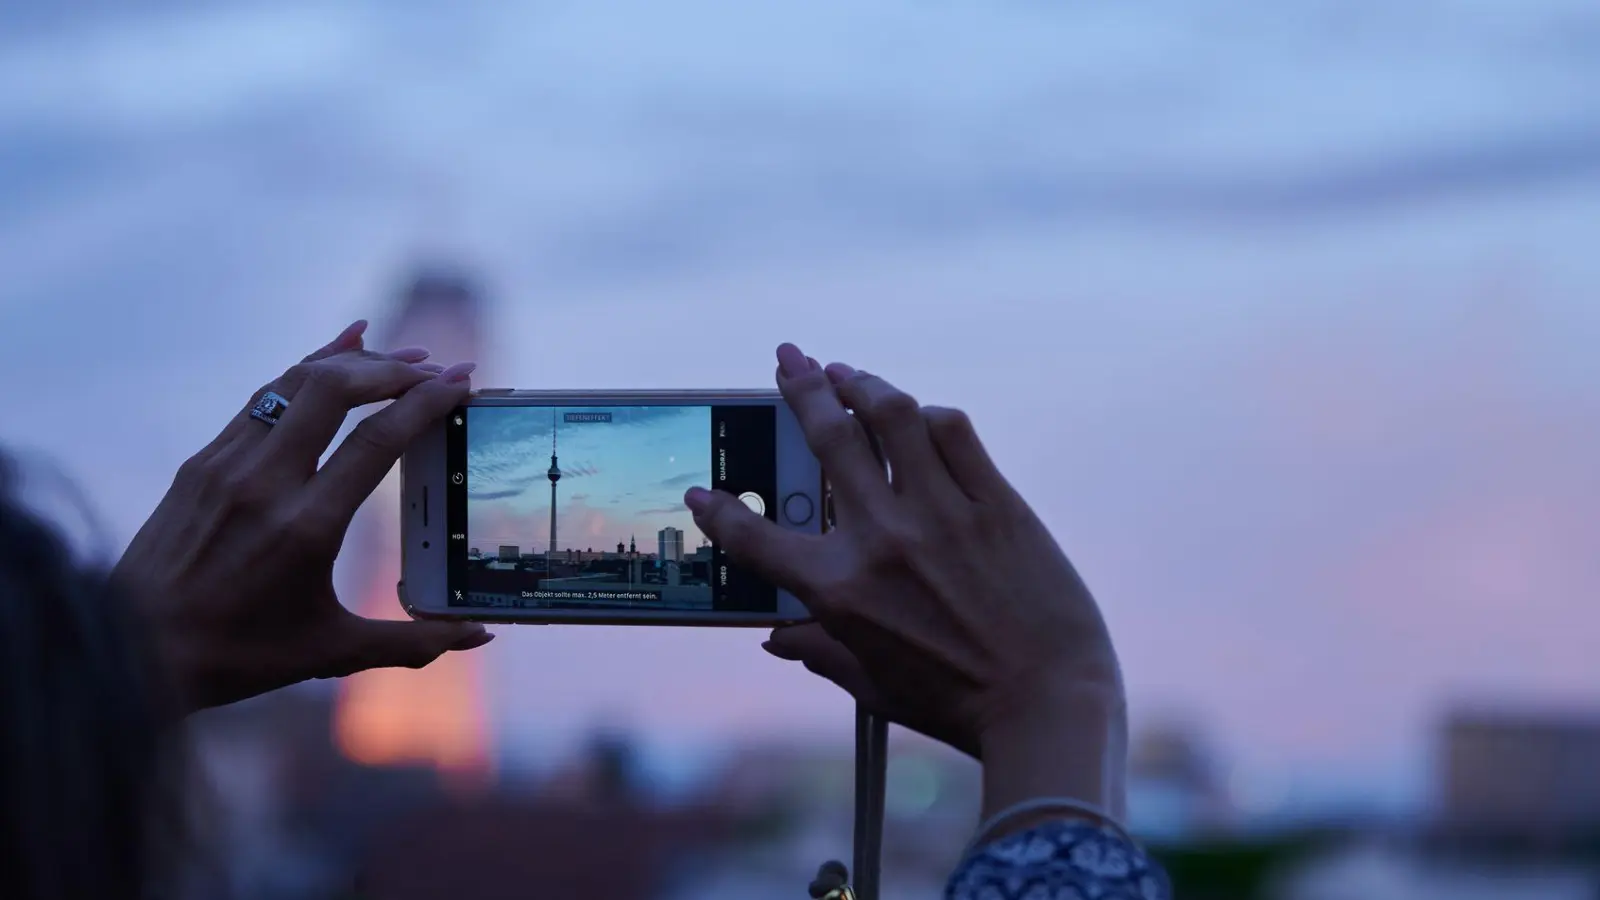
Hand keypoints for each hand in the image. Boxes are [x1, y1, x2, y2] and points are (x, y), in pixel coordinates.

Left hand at [113, 321, 491, 711]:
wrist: (132, 652)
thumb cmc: (239, 655)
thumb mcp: (333, 651)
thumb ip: (413, 642)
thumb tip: (478, 635)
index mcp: (306, 527)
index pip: (377, 440)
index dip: (426, 401)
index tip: (461, 380)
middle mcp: (265, 484)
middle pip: (335, 389)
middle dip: (392, 367)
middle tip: (433, 366)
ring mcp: (227, 465)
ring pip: (295, 382)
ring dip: (350, 361)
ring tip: (395, 354)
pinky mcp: (202, 462)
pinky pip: (262, 398)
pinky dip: (303, 371)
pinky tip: (332, 356)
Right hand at [686, 344, 1126, 817]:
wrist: (1049, 705)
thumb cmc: (960, 706)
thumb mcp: (875, 685)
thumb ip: (820, 652)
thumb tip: (776, 638)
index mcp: (841, 591)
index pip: (758, 539)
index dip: (721, 512)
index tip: (702, 492)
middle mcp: (882, 539)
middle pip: (828, 438)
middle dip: (800, 388)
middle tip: (789, 360)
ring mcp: (941, 513)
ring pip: (891, 416)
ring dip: (862, 383)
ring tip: (847, 371)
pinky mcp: (996, 502)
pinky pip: (954, 434)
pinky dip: (928, 416)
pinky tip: (919, 415)